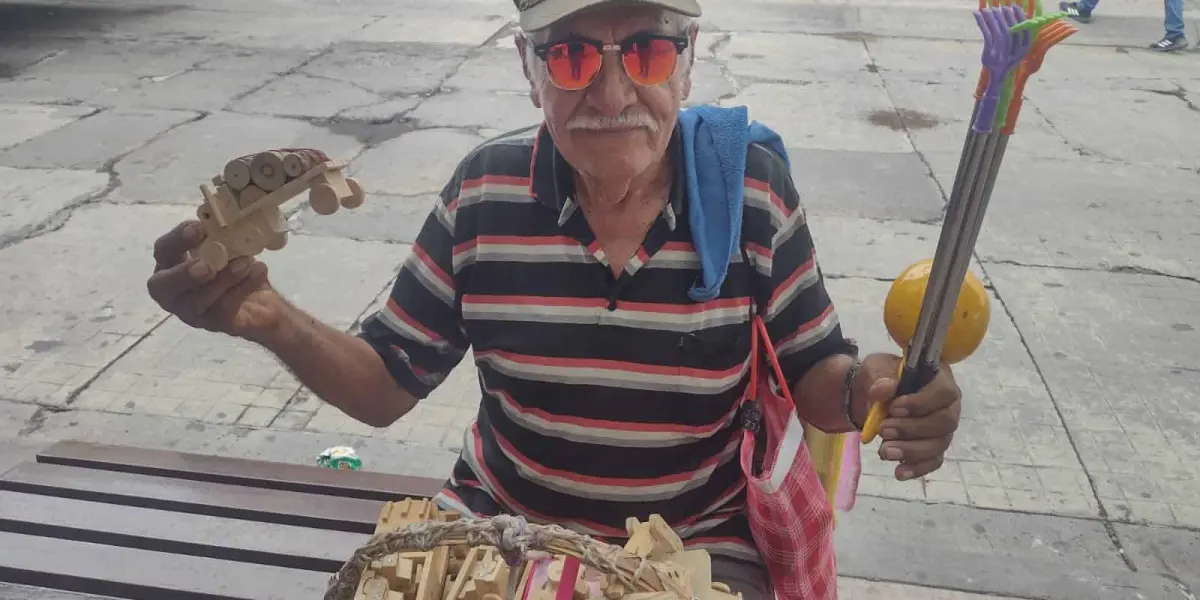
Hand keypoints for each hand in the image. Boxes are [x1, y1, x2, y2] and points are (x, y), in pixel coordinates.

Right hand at [146, 220, 283, 340]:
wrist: (262, 301)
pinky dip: (242, 288)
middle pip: (163, 287)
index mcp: (171, 266)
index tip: (198, 227)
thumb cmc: (235, 268)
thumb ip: (219, 234)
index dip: (177, 240)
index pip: (163, 251)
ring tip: (245, 262)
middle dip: (183, 274)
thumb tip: (223, 211)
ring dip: (222, 279)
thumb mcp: (228, 247)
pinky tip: (258, 271)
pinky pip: (223, 309)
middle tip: (206, 265)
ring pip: (197, 300)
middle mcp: (173, 292)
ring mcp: (191, 312)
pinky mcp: (214, 324)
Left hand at [855, 353, 961, 480]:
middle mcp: (949, 405)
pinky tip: (899, 472)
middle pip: (944, 422)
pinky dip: (917, 468)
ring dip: (911, 450)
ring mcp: (943, 429)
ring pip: (938, 444)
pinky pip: (933, 461)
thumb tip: (885, 389)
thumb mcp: (876, 369)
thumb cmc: (882, 377)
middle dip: (912, 429)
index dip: (921, 403)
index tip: (893, 408)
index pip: (943, 392)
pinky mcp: (935, 448)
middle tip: (883, 430)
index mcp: (940, 379)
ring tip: (884, 451)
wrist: (872, 396)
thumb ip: (881, 378)